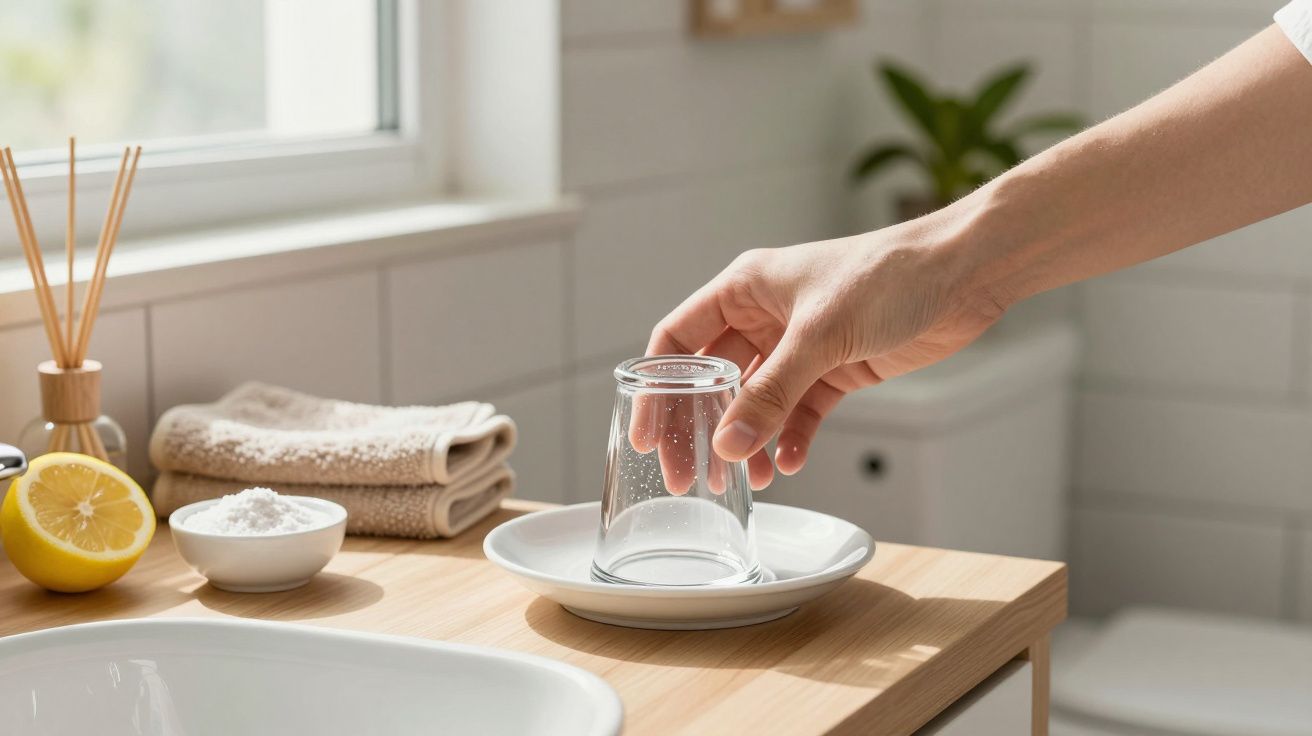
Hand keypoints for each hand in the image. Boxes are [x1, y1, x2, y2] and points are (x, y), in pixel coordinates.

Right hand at [640, 215, 1005, 489]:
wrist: (963, 274)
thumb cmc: (888, 276)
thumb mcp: (819, 336)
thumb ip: (771, 394)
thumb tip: (727, 445)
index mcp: (745, 289)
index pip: (679, 341)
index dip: (657, 387)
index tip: (647, 433)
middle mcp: (765, 316)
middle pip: (712, 380)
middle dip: (701, 428)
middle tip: (688, 476)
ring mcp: (800, 346)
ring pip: (757, 403)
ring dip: (748, 440)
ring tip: (744, 479)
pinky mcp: (836, 369)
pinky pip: (799, 412)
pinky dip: (790, 438)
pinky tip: (787, 463)